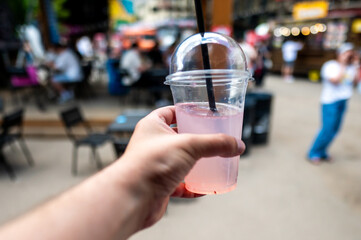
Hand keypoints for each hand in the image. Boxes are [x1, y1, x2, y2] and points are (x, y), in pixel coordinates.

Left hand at [117, 106, 244, 229]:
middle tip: (213, 140)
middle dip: (196, 140)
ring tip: (214, 163)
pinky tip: (204, 188)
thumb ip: (215, 144)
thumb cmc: (149, 165)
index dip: (186, 111)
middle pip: (179, 138)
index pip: (171, 112)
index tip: (202, 114)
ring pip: (181, 161)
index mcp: (153, 126)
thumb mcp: (189, 145)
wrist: (133, 198)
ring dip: (197, 164)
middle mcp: (153, 144)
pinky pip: (180, 183)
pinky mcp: (160, 185)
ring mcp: (156, 165)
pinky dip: (193, 186)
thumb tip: (236, 145)